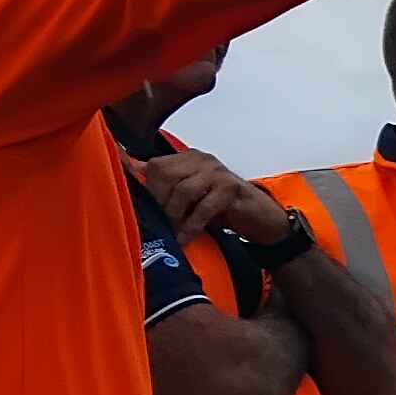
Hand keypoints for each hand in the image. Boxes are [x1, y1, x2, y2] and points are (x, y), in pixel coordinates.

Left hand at [130, 147, 296, 247]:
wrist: (262, 219)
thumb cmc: (223, 208)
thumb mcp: (191, 196)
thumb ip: (166, 187)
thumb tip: (133, 178)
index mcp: (190, 157)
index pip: (157, 165)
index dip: (148, 189)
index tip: (144, 211)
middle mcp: (203, 160)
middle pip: (167, 175)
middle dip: (160, 203)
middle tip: (158, 225)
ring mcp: (218, 172)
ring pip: (184, 190)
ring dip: (175, 216)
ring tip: (172, 233)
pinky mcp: (231, 189)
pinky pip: (204, 206)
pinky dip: (192, 225)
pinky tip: (186, 238)